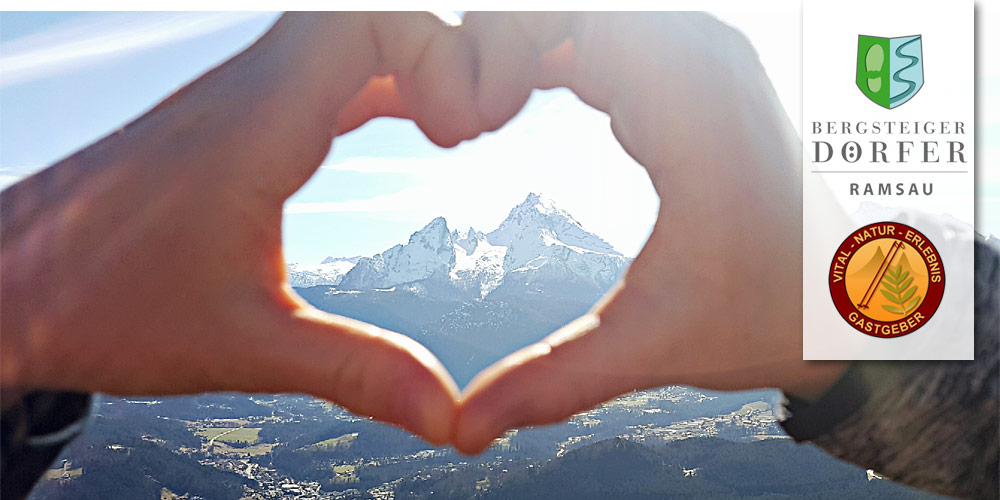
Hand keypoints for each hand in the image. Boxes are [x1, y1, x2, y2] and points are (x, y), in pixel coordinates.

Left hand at [0, 12, 494, 444]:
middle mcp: (250, 90)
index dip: (442, 55)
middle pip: (371, 12)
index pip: (370, 20)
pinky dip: (386, 82)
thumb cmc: (100, 305)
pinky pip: (329, 68)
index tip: (463, 133)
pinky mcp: (236, 117)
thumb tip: (450, 415)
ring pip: (348, 31)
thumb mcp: (241, 347)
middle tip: (470, 128)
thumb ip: (354, 372)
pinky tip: (412, 121)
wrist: (2, 282)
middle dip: (443, 52)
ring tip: (456, 130)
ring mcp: (242, 97)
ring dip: (416, 63)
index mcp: (257, 125)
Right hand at [453, 12, 847, 452]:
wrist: (849, 301)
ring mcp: (700, 52)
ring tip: (482, 113)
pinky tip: (520, 100)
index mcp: (689, 99)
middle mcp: (700, 52)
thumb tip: (461, 430)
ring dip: (522, 48)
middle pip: (567, 6)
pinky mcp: (694, 67)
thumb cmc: (768, 313)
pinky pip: (604, 31)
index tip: (464, 118)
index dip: (494, 46)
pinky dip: (551, 54)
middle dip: (499, 44)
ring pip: (582, 13)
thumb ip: (552, 381)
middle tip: (462, 117)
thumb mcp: (650, 345)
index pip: (567, 15)